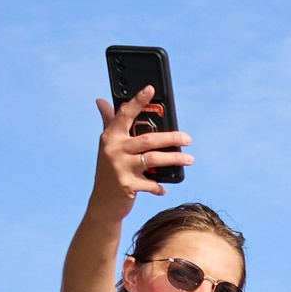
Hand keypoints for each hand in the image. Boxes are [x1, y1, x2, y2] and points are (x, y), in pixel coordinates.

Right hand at [91, 87, 191, 211]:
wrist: (103, 203)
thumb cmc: (109, 170)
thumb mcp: (106, 146)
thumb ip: (108, 123)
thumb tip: (101, 100)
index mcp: (110, 136)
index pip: (125, 114)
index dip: (138, 100)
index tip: (151, 89)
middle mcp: (114, 149)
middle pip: (148, 138)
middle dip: (171, 138)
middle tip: (187, 138)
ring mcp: (120, 167)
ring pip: (154, 159)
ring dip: (175, 159)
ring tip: (190, 159)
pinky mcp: (128, 185)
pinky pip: (152, 183)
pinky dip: (160, 186)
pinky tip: (164, 188)